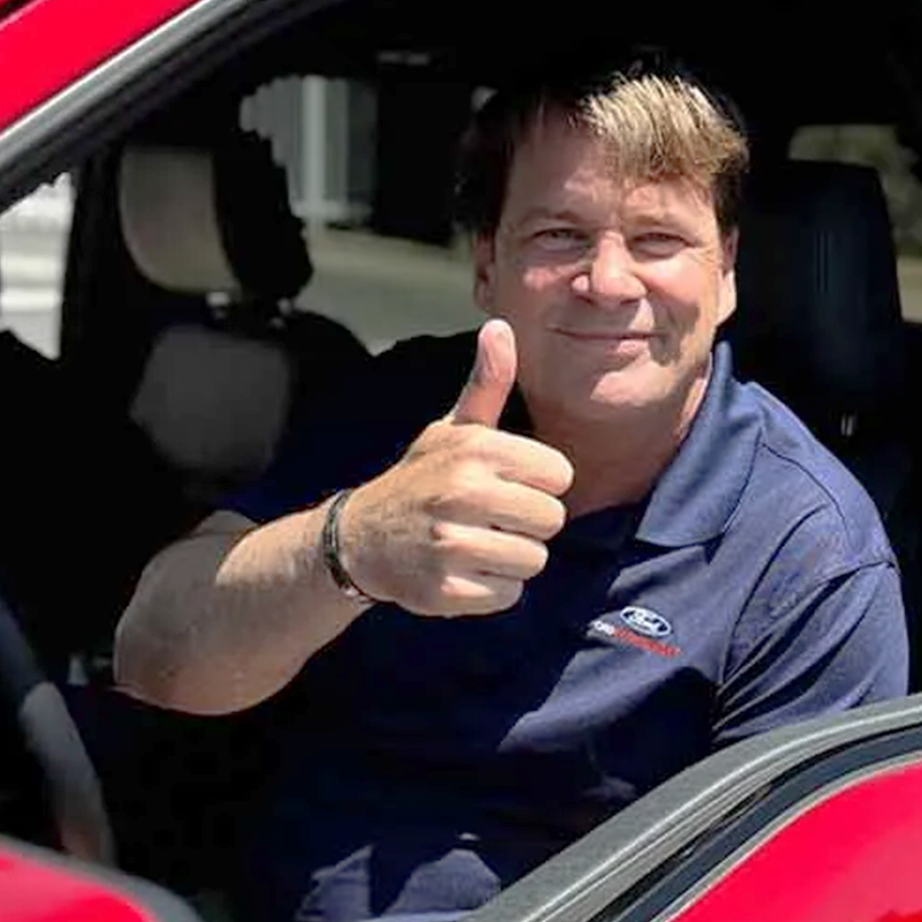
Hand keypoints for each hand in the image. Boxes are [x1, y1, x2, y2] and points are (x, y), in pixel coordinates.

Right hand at [337, 319, 573, 616]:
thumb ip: (487, 383)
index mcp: (474, 450)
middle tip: (492, 518)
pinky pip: (508, 595)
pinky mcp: (445, 590)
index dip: (539, 482)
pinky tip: (464, 571)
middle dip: (529, 523)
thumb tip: (500, 326)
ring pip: (534, 560)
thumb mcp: (452, 428)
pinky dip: (492, 589)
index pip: (560, 475)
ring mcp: (451, 545)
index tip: (506, 483)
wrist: (361, 538)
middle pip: (552, 520)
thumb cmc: (422, 478)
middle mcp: (462, 494)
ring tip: (479, 544)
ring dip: (513, 558)